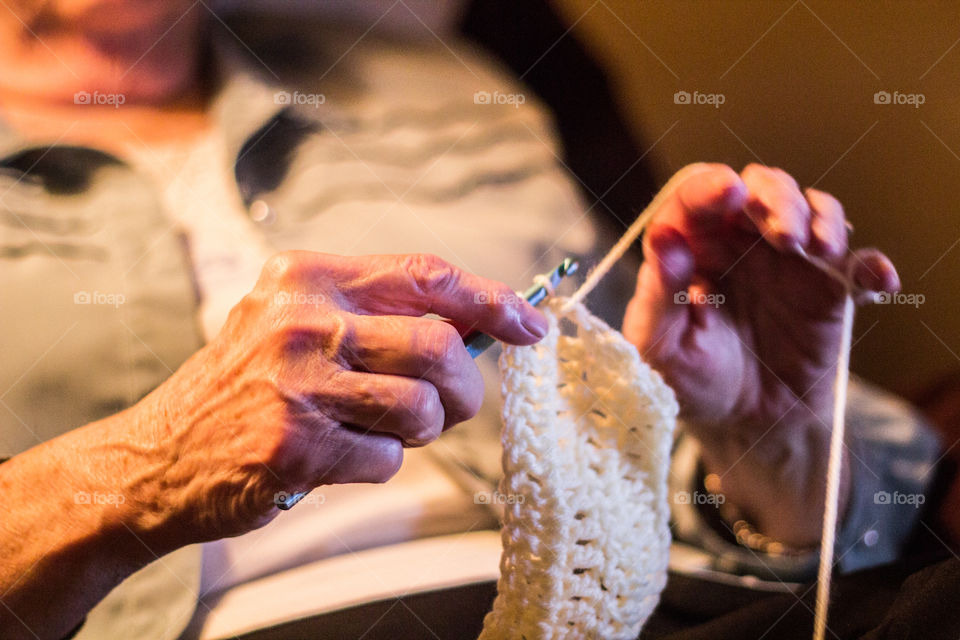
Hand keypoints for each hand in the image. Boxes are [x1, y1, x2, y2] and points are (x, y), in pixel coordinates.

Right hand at [137, 252, 546, 542]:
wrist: (159, 455)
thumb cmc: (246, 385)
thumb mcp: (297, 321)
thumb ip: (378, 313)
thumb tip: (478, 323)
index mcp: (307, 276)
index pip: (426, 274)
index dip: (491, 298)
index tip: (529, 322)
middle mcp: (301, 320)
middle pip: (440, 346)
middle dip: (465, 389)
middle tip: (451, 406)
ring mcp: (295, 383)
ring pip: (422, 407)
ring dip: (422, 431)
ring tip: (382, 430)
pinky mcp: (294, 444)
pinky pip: (388, 459)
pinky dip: (379, 465)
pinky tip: (337, 456)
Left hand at [622, 163, 898, 545]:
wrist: (742, 424)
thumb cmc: (689, 380)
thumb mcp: (659, 347)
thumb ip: (659, 294)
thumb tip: (664, 237)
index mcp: (692, 247)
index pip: (697, 198)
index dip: (710, 186)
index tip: (727, 191)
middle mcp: (740, 242)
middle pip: (762, 187)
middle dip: (776, 198)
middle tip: (782, 235)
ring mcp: (789, 262)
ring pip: (812, 209)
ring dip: (821, 218)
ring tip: (818, 250)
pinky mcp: (829, 290)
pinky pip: (858, 265)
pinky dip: (871, 265)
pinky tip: (876, 280)